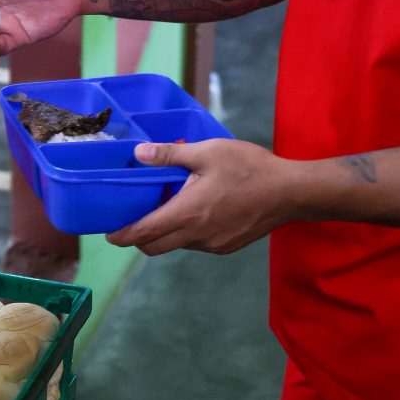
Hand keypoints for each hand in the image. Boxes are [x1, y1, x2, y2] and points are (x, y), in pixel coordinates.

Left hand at [107, 139, 299, 255]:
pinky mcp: (227, 247)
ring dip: (165, 233)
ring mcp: (213, 245)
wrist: (291, 192)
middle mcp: (197, 236)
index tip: (108, 235)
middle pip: (155, 247)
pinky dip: (186, 233)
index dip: (122, 236)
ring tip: (165, 208)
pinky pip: (196, 244)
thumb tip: (139, 153)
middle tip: (130, 221)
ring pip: (176, 245)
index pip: (145, 233)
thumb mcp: (207, 152)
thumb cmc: (250, 168)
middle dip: (138, 238)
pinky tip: (193, 212)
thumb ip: (169, 155)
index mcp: (188, 214)